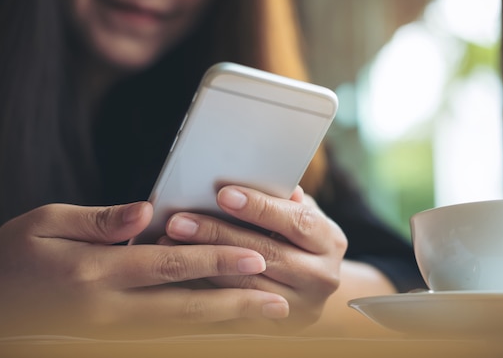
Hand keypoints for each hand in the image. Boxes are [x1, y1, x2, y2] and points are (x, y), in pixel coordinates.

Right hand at [0, 202, 288, 338]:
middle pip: (184, 307)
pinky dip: (198, 329)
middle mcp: (108, 309)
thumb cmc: (13, 255)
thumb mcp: (46, 222)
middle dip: (235, 303)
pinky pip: (163, 334)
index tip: (254, 256)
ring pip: (180, 328)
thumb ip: (101, 220)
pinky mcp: (109, 337)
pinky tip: (222, 322)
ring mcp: (110, 330)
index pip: (167, 266)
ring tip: (263, 316)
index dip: (214, 260)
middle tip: (278, 300)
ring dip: (225, 323)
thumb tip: (147, 211)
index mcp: (94, 272)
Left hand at [163, 186, 347, 332]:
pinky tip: (181, 269)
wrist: (313, 287)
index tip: (224, 194)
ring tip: (171, 243)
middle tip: (181, 221)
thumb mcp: (301, 215)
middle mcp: (322, 277)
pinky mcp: (278, 325)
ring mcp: (302, 306)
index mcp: (330, 241)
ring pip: (247, 283)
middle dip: (219, 235)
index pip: (297, 221)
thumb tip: (258, 177)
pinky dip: (206, 285)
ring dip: (205, 263)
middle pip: (266, 254)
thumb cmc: (300, 239)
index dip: (260, 208)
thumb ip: (283, 200)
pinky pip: (236, 306)